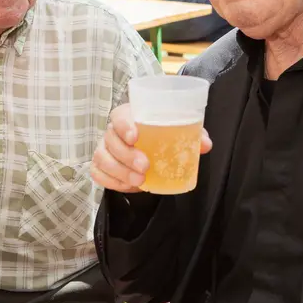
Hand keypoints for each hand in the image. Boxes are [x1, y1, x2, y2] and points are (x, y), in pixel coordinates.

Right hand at [91, 104, 212, 192]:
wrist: (149, 143)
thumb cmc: (161, 132)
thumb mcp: (178, 129)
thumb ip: (192, 133)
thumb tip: (205, 144)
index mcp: (129, 115)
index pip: (119, 116)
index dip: (124, 126)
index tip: (136, 137)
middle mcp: (113, 131)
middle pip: (110, 140)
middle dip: (126, 155)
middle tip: (145, 166)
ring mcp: (105, 148)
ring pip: (102, 158)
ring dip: (119, 171)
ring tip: (139, 181)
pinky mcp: (102, 166)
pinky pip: (98, 174)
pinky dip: (111, 182)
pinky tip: (128, 186)